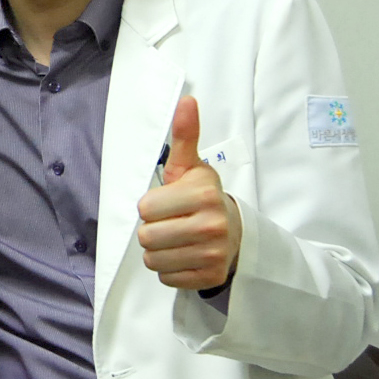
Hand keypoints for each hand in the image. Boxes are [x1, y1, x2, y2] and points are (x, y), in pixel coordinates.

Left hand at [136, 96, 241, 291]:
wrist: (234, 232)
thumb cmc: (202, 197)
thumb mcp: (190, 166)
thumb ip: (184, 136)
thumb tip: (186, 100)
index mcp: (203, 194)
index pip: (145, 208)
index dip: (151, 206)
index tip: (168, 204)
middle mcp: (211, 224)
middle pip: (147, 237)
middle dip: (152, 230)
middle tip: (171, 223)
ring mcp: (213, 253)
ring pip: (153, 259)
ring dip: (159, 251)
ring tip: (176, 240)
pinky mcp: (210, 276)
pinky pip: (167, 277)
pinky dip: (170, 269)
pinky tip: (185, 256)